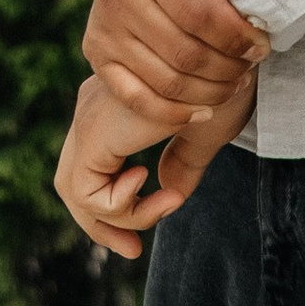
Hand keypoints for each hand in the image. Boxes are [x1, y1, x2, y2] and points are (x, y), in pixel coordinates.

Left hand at [54, 64, 255, 257]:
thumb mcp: (204, 131)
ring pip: (75, 191)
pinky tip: (154, 187)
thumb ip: (183, 161)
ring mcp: (89, 119)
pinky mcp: (94, 131)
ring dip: (118, 216)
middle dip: (101, 224)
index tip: (140, 237)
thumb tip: (168, 189)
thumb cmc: (227, 82)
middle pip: (74, 184)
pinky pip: (84, 192)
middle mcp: (92, 110)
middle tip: (134, 250)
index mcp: (113, 108)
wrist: (231, 55)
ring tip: (165, 202)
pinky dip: (118, 206)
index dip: (111, 209)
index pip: (91, 170)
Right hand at [84, 0, 264, 128]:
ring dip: (209, 92)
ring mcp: (103, 28)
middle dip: (228, 68)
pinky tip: (202, 109)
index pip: (202, 14)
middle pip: (186, 53)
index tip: (263, 43)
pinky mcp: (96, 54)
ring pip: (166, 80)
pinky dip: (173, 112)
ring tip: (234, 84)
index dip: (238, 37)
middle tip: (251, 67)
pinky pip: (137, 98)